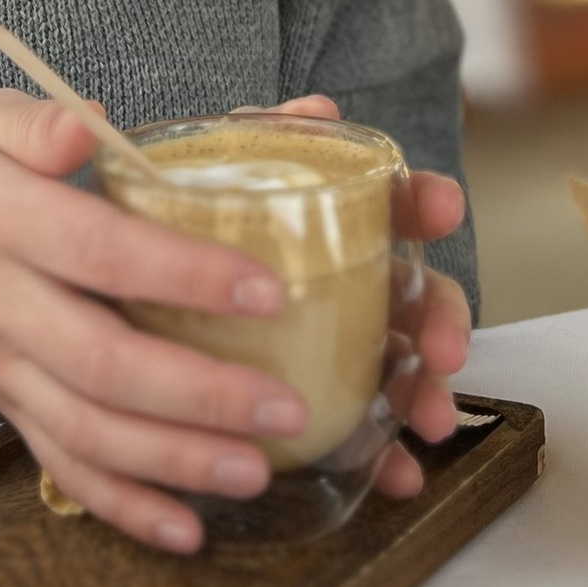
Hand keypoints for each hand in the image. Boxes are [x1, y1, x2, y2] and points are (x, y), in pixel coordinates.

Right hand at [0, 89, 320, 550]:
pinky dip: (121, 508)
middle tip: (285, 407)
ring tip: (258, 474)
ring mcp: (5, 370)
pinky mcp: (8, 409)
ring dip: (173, 462)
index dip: (183, 275)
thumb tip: (92, 126)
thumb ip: (36, 122)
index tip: (266, 290)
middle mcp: (3, 306)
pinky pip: (62, 467)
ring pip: (86, 432)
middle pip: (102, 364)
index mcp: (4, 220)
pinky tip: (187, 532)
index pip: (101, 253)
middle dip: (197, 395)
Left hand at [216, 97, 471, 504]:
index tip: (442, 207)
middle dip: (441, 317)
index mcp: (334, 222)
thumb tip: (319, 109)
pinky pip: (364, 430)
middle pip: (413, 292)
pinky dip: (386, 455)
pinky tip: (396, 477)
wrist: (142, 293)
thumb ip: (263, 137)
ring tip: (431, 422)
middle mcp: (352, 280)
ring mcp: (342, 343)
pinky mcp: (321, 399)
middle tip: (445, 347)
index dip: (424, 201)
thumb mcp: (211, 177)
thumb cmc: (188, 226)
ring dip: (426, 392)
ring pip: (401, 365)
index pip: (395, 202)